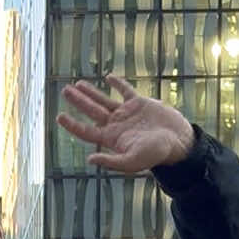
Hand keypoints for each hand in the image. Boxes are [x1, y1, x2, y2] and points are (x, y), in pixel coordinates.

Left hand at [57, 76, 196, 171]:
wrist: (178, 142)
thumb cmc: (156, 154)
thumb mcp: (132, 161)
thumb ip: (111, 161)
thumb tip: (89, 159)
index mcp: (112, 139)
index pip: (86, 131)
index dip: (72, 124)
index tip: (59, 116)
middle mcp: (116, 125)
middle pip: (92, 112)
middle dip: (78, 101)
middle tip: (64, 91)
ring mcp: (127, 114)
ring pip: (104, 100)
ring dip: (91, 92)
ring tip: (77, 84)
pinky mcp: (140, 104)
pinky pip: (125, 91)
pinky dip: (117, 83)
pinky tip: (108, 77)